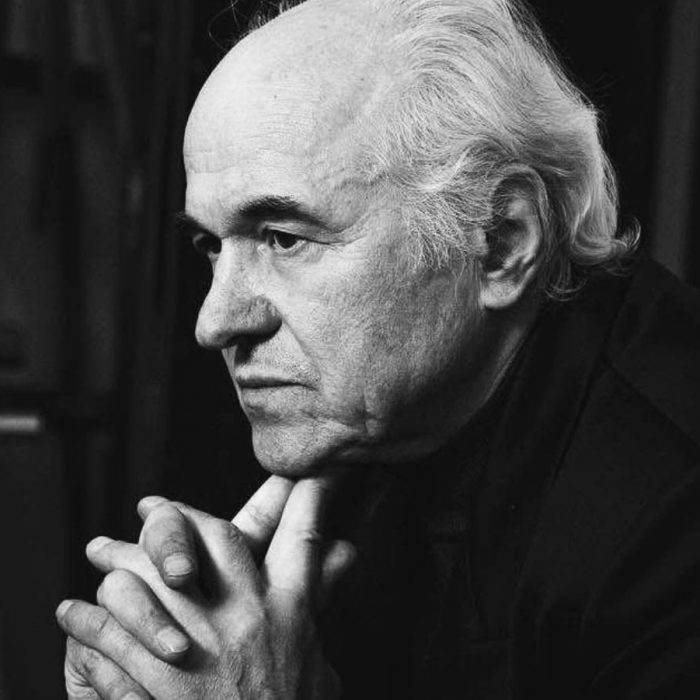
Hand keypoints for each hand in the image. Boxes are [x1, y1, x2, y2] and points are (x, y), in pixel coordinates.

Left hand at [57, 475, 354, 698]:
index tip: (304, 470)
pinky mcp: (159, 689)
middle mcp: (248, 621)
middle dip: (184, 515)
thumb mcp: (319, 670)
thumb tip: (347, 560)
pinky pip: (112, 641)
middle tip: (152, 506)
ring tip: (102, 552)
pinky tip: (73, 612)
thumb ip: (321, 613)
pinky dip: (88, 623)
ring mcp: (202, 651)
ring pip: (152, 580)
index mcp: (292, 615)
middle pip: (216, 539)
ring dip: (121, 562)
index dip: (307, 495)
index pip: (304, 538)